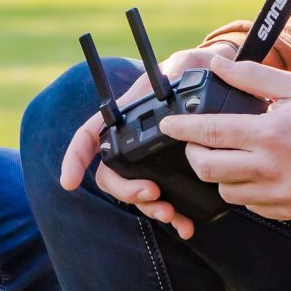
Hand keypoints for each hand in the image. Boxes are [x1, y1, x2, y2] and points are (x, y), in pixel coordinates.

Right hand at [58, 43, 235, 240]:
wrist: (221, 87)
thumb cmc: (194, 71)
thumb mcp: (186, 64)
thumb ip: (178, 67)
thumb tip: (173, 75)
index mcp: (126, 117)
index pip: (90, 136)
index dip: (75, 157)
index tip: (69, 182)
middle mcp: (132, 143)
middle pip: (110, 174)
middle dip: (125, 190)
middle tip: (152, 193)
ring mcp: (149, 163)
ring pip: (134, 193)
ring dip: (148, 209)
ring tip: (172, 215)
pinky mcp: (171, 176)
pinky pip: (162, 202)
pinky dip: (172, 217)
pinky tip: (187, 226)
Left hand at [158, 54, 290, 221]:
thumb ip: (253, 76)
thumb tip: (219, 63)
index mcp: (270, 134)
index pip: (210, 132)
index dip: (181, 128)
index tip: (166, 124)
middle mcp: (269, 168)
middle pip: (207, 168)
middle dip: (194, 154)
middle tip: (197, 141)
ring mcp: (278, 194)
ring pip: (225, 191)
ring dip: (218, 173)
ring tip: (229, 155)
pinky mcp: (286, 211)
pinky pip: (249, 205)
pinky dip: (243, 190)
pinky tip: (253, 172)